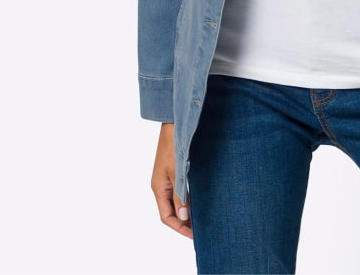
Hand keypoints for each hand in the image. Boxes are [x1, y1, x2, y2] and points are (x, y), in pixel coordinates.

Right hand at [151, 123, 192, 238]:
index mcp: (158, 188)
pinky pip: (179, 192)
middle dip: (183, 223)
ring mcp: (167, 179)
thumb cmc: (173, 145)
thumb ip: (180, 195)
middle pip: (170, 212)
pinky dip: (187, 200)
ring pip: (175, 202)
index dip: (179, 228)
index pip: (166, 217)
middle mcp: (161, 186)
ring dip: (186, 212)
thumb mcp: (178, 172)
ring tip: (200, 221)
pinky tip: (198, 202)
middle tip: (200, 231)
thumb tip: (184, 217)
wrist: (174, 124)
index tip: (193, 235)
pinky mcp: (174, 172)